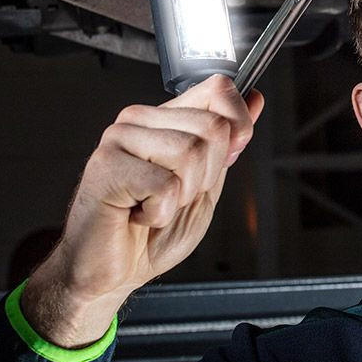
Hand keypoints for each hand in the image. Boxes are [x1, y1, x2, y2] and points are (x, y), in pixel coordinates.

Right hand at [22, 75, 263, 346]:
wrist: (112, 272)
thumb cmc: (152, 233)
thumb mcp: (206, 184)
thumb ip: (228, 142)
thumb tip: (255, 98)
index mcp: (165, 118)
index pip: (218, 89)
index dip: (239, 124)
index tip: (227, 157)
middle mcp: (139, 120)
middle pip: (212, 127)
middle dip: (208, 175)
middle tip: (175, 196)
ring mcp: (119, 139)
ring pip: (191, 153)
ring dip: (183, 195)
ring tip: (155, 205)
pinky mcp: (106, 166)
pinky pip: (165, 185)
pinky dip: (160, 212)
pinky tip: (138, 215)